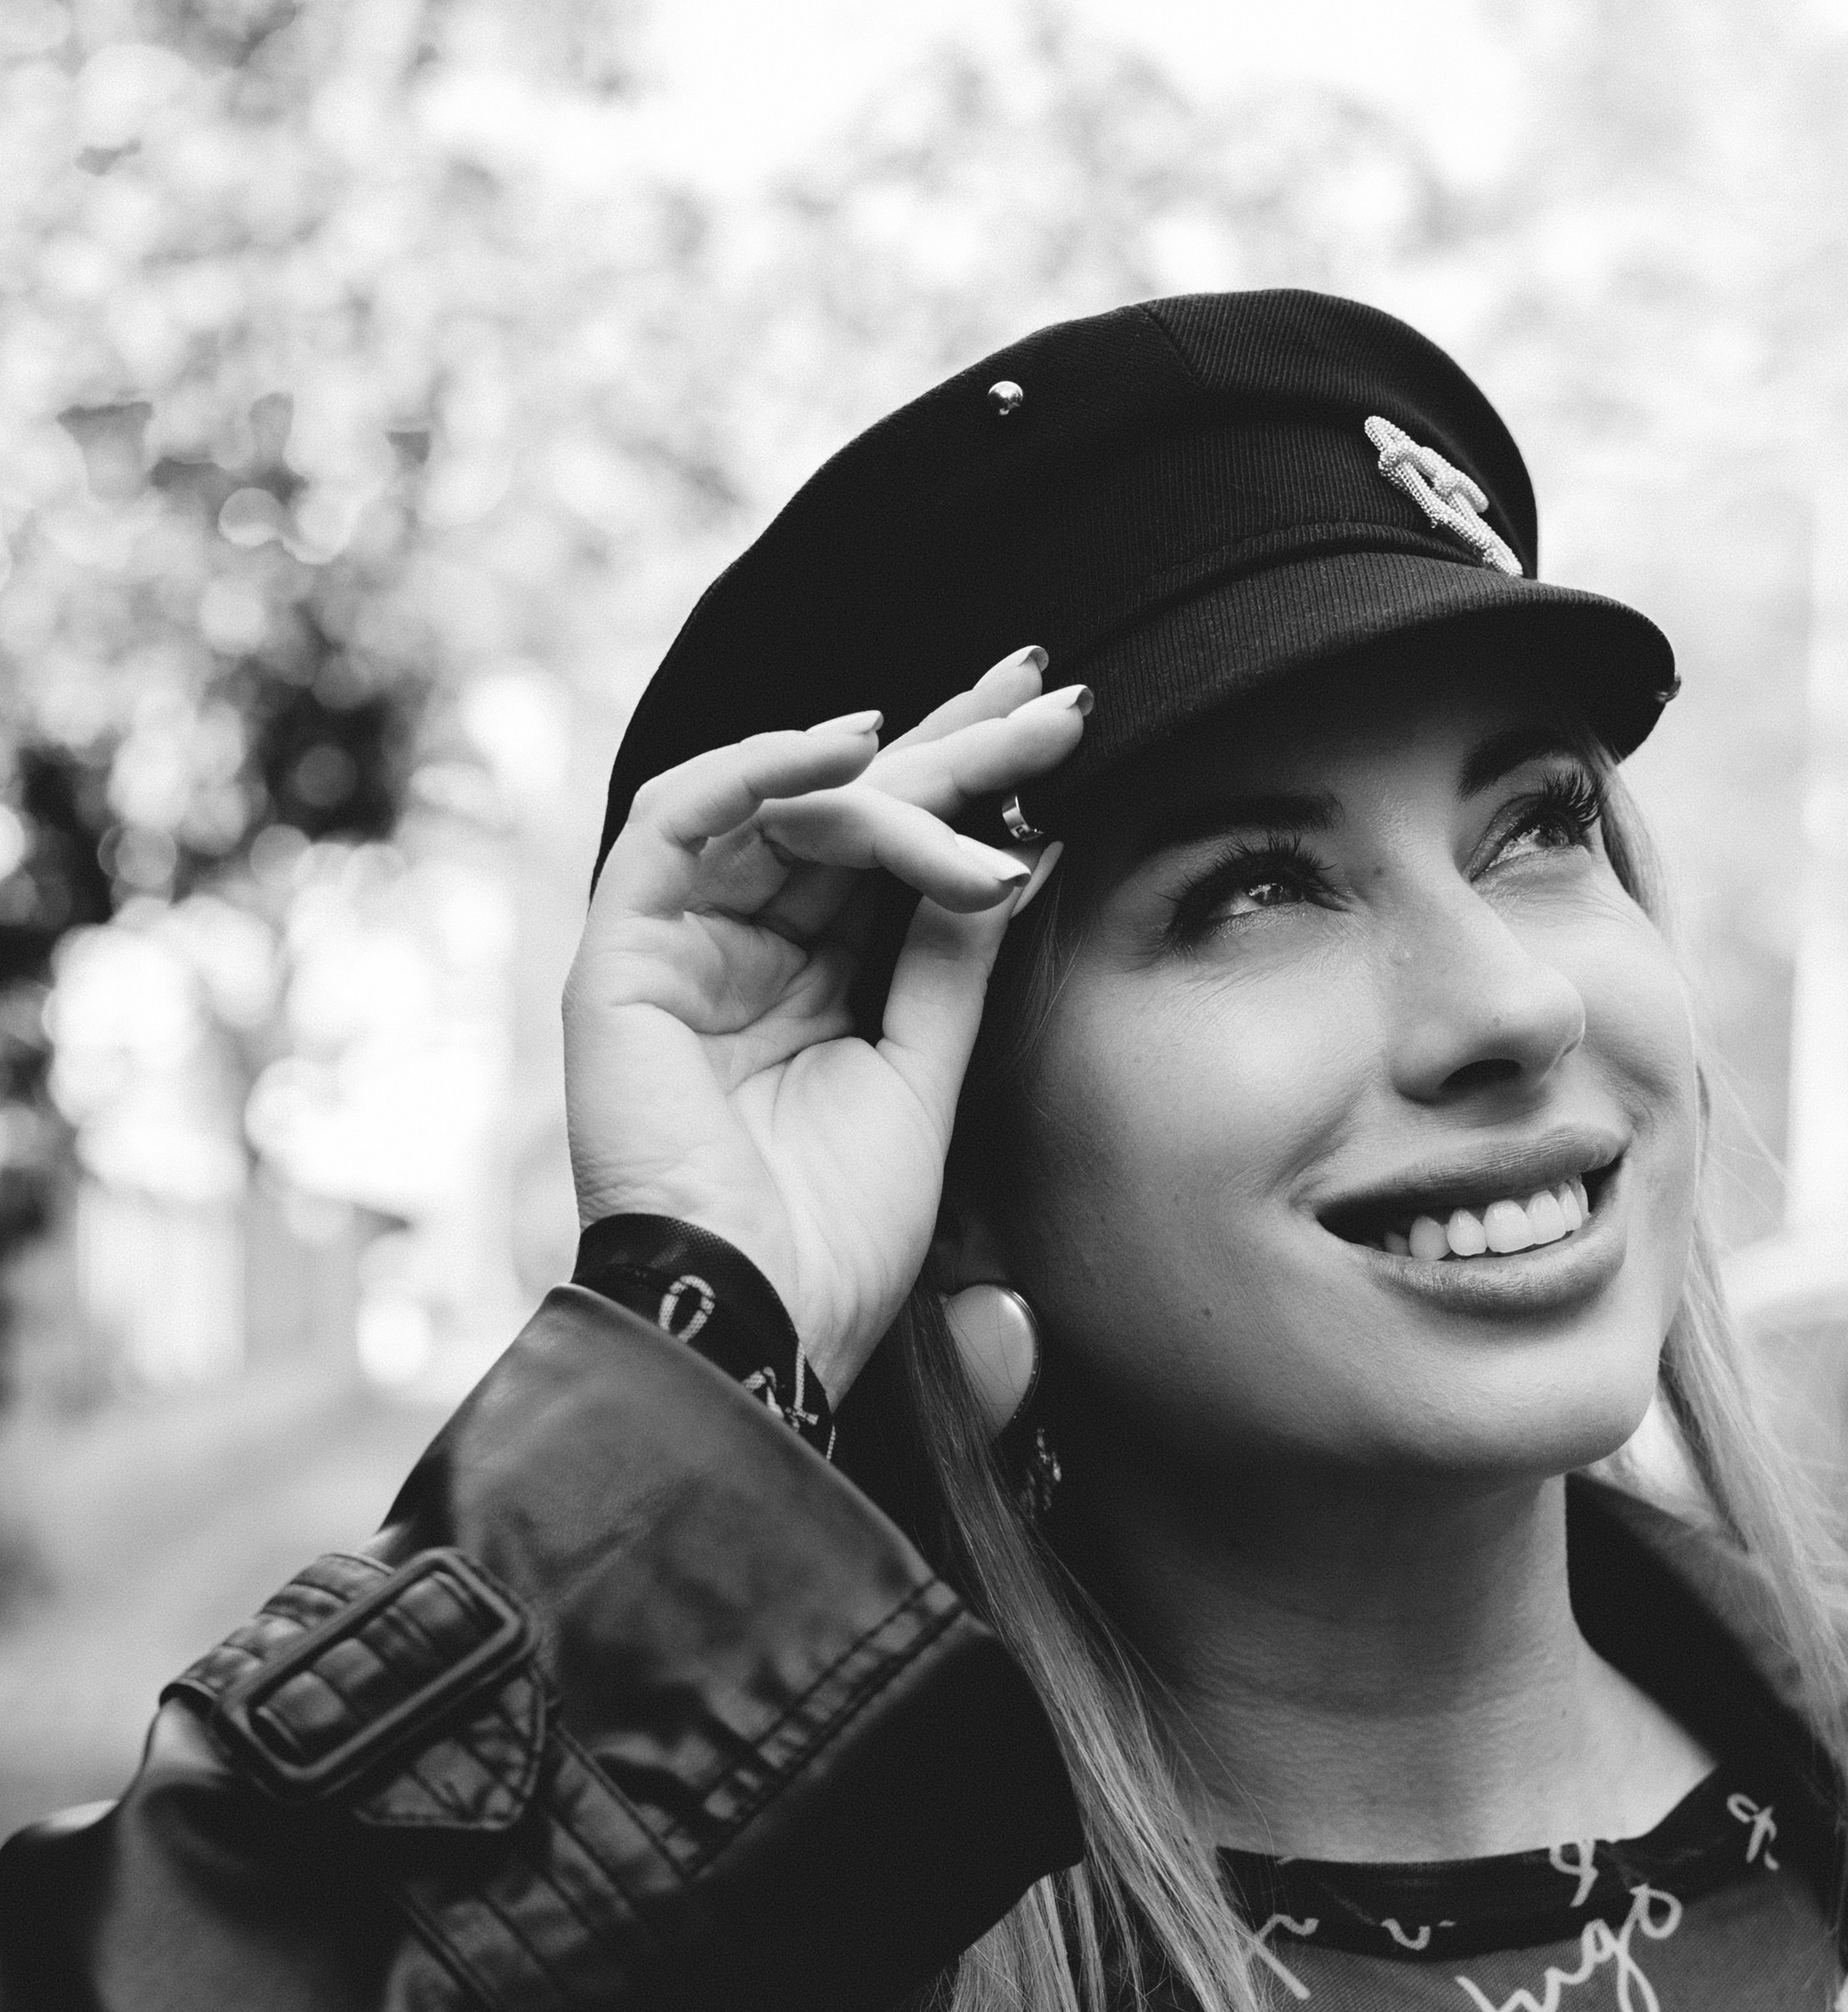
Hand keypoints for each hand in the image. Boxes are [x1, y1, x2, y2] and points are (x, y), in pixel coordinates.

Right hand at [561, 648, 1086, 1396]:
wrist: (761, 1320)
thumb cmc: (836, 1238)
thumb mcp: (924, 1074)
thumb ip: (952, 956)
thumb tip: (1024, 845)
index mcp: (815, 988)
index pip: (892, 856)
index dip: (968, 784)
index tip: (1062, 731)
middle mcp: (745, 954)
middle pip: (847, 812)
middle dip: (953, 744)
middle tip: (1047, 691)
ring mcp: (680, 949)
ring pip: (785, 806)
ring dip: (891, 774)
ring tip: (985, 759)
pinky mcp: (621, 955)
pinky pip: (679, 819)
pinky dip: (762, 767)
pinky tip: (851, 747)